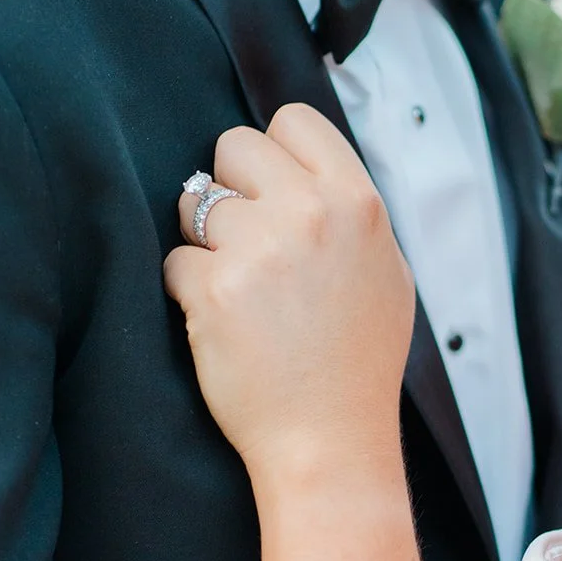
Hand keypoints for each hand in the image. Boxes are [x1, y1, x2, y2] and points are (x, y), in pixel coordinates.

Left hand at [164, 106, 414, 478]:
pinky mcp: (213, 290)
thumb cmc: (357, 362)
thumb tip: (304, 169)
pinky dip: (188, 290)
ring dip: (203, 239)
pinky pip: (174, 261)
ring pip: (194, 201)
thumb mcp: (386, 272)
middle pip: (233, 146)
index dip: (274, 154)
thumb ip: (350, 211)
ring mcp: (260, 250)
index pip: (293, 119)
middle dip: (231, 189)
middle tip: (248, 242)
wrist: (330, 440)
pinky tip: (222, 323)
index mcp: (358, 203)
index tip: (273, 192)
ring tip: (239, 287)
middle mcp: (310, 214)